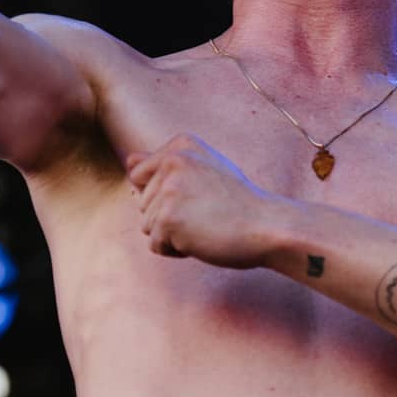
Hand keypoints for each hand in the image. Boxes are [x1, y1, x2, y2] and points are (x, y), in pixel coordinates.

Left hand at [127, 135, 283, 268]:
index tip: (197, 196)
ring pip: (148, 226)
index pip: (139, 175)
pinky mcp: (168, 218)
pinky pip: (156, 245)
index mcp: (180, 146)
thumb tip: (128, 160)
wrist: (268, 227)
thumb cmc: (239, 204)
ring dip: (174, 235)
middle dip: (169, 217)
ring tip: (206, 225)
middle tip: (207, 214)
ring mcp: (168, 190)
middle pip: (142, 203)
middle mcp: (172, 161)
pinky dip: (177, 250)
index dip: (163, 195)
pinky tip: (202, 239)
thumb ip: (167, 164)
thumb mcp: (205, 170)